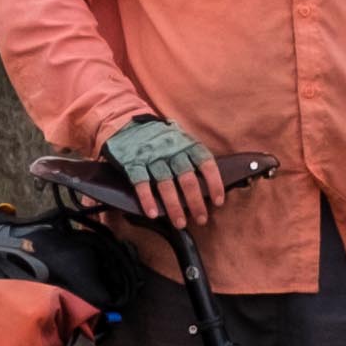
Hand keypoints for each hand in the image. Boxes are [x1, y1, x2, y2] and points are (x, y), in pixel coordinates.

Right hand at [103, 114, 230, 230]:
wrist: (126, 121)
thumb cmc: (160, 137)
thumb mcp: (180, 139)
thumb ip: (192, 157)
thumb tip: (209, 184)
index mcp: (186, 143)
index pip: (205, 163)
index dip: (214, 183)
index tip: (218, 201)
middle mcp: (171, 150)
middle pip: (187, 178)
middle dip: (195, 201)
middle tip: (201, 220)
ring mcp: (151, 156)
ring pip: (166, 183)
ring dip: (174, 206)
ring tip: (180, 223)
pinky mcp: (132, 162)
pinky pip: (141, 182)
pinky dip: (147, 199)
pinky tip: (152, 214)